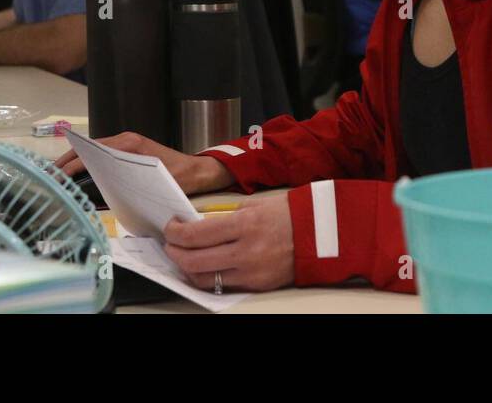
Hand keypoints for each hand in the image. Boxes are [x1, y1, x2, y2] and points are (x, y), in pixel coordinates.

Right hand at [53, 132, 231, 195]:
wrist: (198, 170)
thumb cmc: (180, 178)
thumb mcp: (153, 184)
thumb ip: (129, 186)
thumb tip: (103, 193)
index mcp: (130, 145)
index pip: (94, 152)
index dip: (74, 163)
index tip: (59, 174)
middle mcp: (126, 139)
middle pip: (90, 147)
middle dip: (68, 159)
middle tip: (50, 174)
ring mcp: (128, 142)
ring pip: (95, 148)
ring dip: (77, 159)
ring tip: (58, 173)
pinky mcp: (130, 148)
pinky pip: (104, 151)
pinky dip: (89, 160)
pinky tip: (79, 171)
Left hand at [163, 196, 294, 292]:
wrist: (321, 234)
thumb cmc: (288, 214)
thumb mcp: (253, 206)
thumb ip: (225, 217)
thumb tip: (199, 227)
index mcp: (245, 225)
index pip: (197, 235)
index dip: (176, 233)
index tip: (171, 228)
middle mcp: (246, 251)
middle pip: (195, 261)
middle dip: (175, 253)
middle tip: (171, 244)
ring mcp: (252, 272)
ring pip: (205, 279)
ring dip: (187, 269)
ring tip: (183, 257)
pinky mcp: (257, 285)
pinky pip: (224, 285)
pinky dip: (209, 277)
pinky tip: (204, 267)